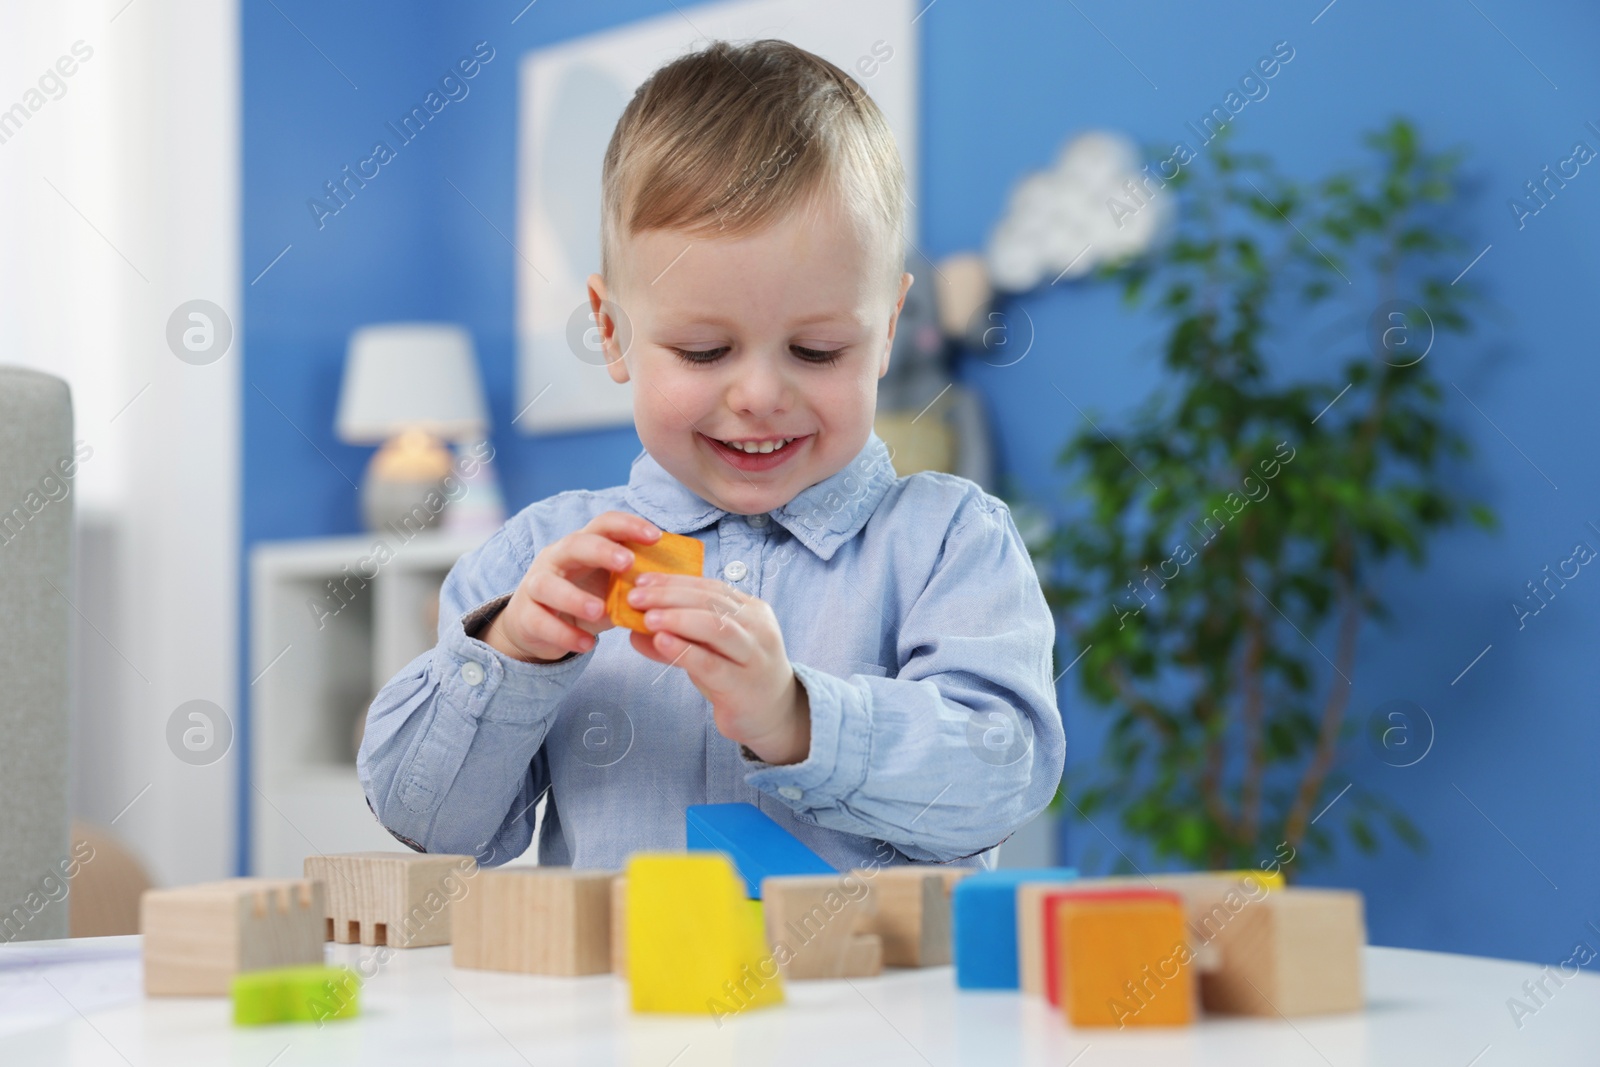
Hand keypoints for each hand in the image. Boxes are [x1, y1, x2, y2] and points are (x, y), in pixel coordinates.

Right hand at [482, 510, 660, 663]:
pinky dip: (564, 634)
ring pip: (547, 585)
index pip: (604, 524)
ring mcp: (536, 585)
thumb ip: (636, 580)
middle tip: (627, 563)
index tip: (656, 536)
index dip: (629, 525)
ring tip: (600, 611)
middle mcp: (557, 558)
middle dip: (601, 551)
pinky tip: (586, 645)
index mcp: (583, 545)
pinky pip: (540, 622)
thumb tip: (682, 581)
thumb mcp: (611, 586)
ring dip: (574, 597)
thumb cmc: (584, 597)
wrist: (538, 624)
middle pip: (574, 545)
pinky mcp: (525, 614)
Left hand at [625, 573, 810, 764]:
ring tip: (647, 618)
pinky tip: (661, 642)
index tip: (642, 581)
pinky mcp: (743, 686)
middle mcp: (757, 628)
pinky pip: (711, 663)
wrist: (772, 715)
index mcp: (752, 610)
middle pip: (711, 602)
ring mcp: (754, 656)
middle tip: (636, 597)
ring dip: (677, 619)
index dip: (674, 582)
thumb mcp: (711, 650)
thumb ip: (678, 638)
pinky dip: (683, 650)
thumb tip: (634, 630)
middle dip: (670, 596)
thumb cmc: (737, 675)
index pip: (710, 587)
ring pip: (715, 627)